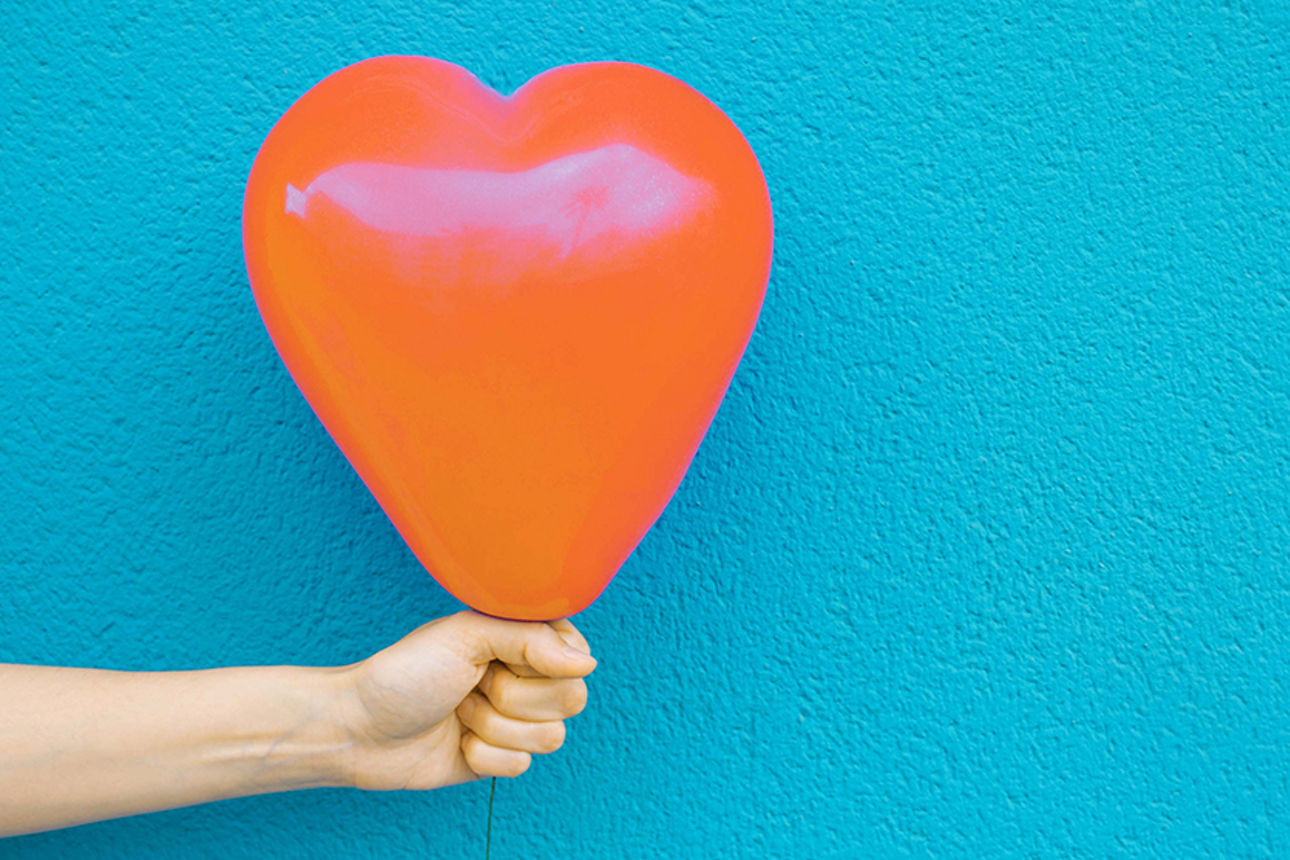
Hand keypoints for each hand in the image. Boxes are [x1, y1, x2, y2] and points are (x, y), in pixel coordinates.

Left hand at [332, 611, 595, 790]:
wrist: (362, 728)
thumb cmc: (407, 672)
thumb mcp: (467, 635)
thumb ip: (532, 639)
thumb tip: (587, 664)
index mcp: (523, 637)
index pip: (576, 654)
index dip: (537, 662)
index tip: (496, 655)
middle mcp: (527, 676)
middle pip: (571, 699)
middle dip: (511, 697)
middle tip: (472, 684)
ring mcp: (517, 719)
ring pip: (550, 737)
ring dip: (492, 726)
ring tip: (460, 709)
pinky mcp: (503, 757)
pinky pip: (521, 766)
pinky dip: (482, 755)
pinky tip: (457, 740)